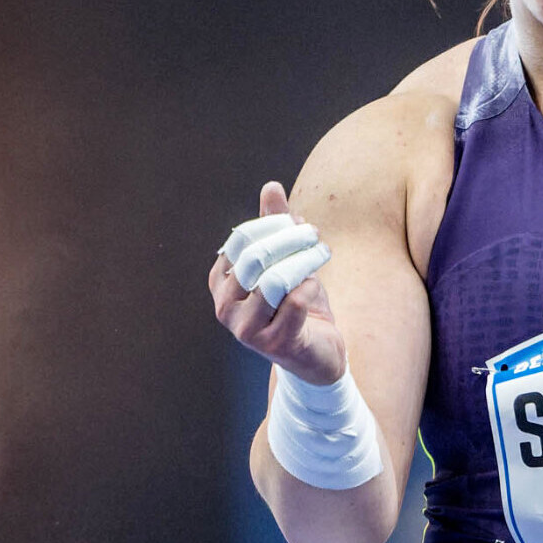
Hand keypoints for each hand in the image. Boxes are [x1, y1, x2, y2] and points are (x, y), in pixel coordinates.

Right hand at [209, 181, 346, 384]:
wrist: (317, 355)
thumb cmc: (297, 304)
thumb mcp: (286, 261)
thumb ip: (276, 226)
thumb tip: (271, 187)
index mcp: (221, 282)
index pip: (242, 239)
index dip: (274, 225)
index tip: (299, 224)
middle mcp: (225, 306)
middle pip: (257, 255)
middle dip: (291, 238)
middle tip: (314, 235)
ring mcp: (246, 328)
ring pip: (276, 278)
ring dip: (305, 260)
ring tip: (321, 254)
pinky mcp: (275, 343)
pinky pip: (296, 300)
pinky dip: (310, 286)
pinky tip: (314, 286)